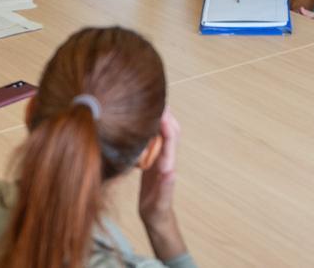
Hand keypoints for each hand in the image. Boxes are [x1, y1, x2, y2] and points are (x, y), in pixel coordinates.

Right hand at [139, 108, 180, 226]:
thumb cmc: (157, 211)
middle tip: (156, 98)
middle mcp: (166, 158)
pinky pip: (155, 139)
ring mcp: (161, 157)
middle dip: (167, 115)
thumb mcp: (160, 202)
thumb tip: (170, 172)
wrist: (155, 217)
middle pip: (171, 131)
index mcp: (167, 165)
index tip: (160, 109)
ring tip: (150, 103)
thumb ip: (166, 188)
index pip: (170, 139)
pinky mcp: (154, 160)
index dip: (166, 124)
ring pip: (164, 133)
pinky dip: (151, 128)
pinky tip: (142, 121)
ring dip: (160, 118)